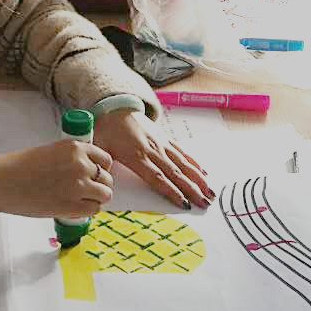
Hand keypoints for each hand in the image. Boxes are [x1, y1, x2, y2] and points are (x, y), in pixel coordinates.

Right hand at [0, 139, 113, 217]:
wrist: (2, 181)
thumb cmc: (19, 167)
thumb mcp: (50, 152)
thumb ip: (70, 160)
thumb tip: (84, 173)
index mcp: (75, 148)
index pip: (105, 159)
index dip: (101, 170)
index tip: (94, 176)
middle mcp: (81, 164)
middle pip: (107, 179)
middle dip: (99, 186)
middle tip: (86, 192)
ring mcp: (79, 186)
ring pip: (105, 195)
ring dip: (95, 199)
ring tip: (81, 202)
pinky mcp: (73, 205)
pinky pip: (94, 210)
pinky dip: (87, 210)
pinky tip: (75, 209)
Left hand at [93, 110, 213, 209]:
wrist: (115, 107)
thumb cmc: (106, 130)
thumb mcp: (99, 147)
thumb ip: (102, 166)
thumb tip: (104, 183)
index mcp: (136, 156)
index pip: (157, 177)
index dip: (171, 191)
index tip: (184, 203)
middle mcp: (152, 150)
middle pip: (175, 173)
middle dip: (192, 190)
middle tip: (205, 204)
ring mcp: (161, 144)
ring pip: (183, 164)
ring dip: (198, 179)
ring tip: (210, 193)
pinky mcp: (165, 139)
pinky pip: (182, 152)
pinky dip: (194, 163)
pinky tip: (204, 173)